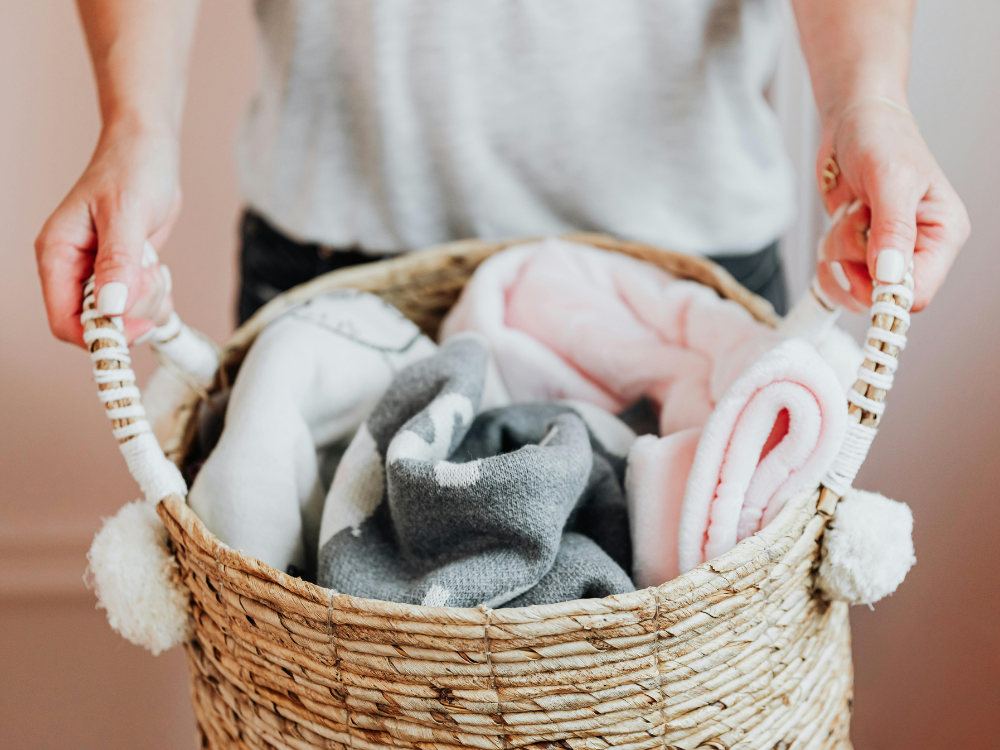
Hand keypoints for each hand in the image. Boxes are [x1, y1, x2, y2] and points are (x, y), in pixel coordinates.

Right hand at [35, 120, 180, 345]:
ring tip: (152, 263)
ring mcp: (100, 275)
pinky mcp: (125, 275)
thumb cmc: (131, 169)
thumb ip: (118, 261)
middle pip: (99, 325)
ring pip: (125, 319)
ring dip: (149, 301)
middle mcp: (74, 270)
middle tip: (149, 273)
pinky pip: (142, 308)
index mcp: (58, 255)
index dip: (100, 334)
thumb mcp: (126, 212)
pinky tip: (158, 270)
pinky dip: (157, 298)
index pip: (64, 321)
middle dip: (133, 311)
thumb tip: (111, 305)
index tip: (135, 324)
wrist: (148, 150)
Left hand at [815, 98, 969, 311]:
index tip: (863, 268)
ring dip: (839, 250)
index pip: (919, 292)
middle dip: (855, 262)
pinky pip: (837, 275)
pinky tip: (838, 224)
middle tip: (856, 222)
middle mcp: (917, 248)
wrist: (853, 121)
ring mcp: (885, 251)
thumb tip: (891, 276)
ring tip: (852, 212)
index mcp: (942, 234)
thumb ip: (893, 230)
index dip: (886, 291)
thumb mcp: (890, 180)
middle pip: (878, 294)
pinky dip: (828, 254)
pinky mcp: (859, 248)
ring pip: (853, 285)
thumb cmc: (882, 138)